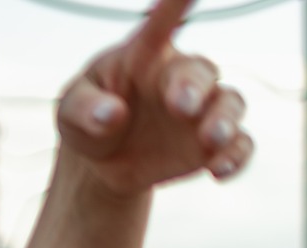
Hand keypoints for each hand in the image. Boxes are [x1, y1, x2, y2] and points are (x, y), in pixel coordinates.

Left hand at [56, 0, 251, 196]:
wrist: (102, 162)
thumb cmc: (87, 118)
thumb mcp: (70, 112)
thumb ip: (83, 109)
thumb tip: (110, 114)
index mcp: (144, 57)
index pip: (161, 25)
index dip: (176, 5)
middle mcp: (179, 79)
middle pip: (202, 70)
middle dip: (194, 87)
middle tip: (180, 106)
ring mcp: (201, 111)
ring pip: (229, 103)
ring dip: (225, 121)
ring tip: (210, 140)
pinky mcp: (210, 145)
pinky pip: (237, 145)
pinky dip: (235, 156)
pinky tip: (218, 171)